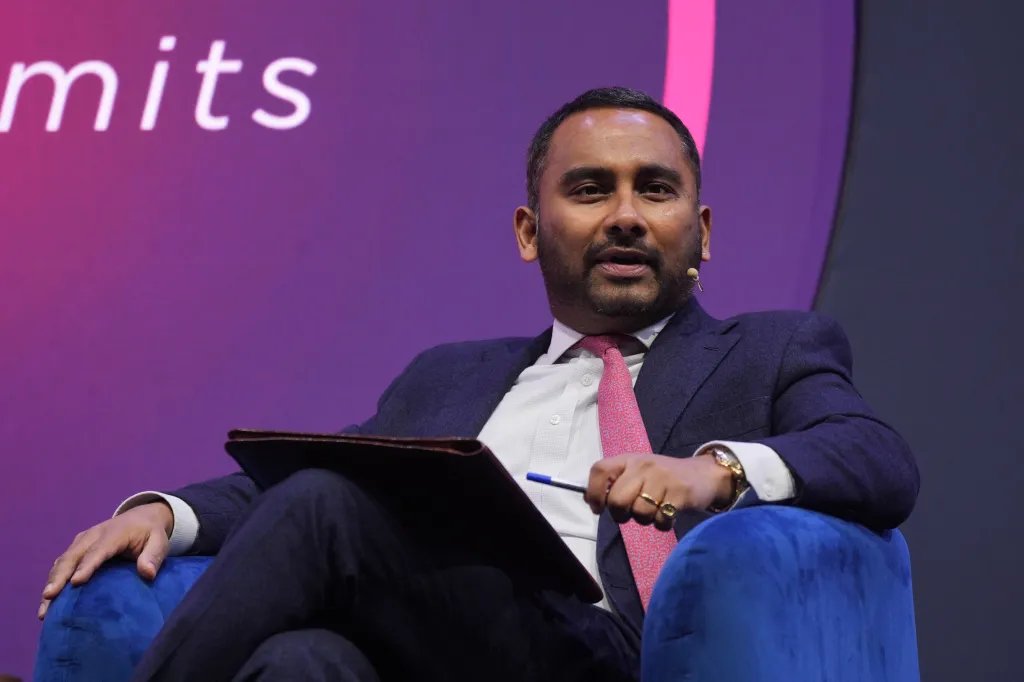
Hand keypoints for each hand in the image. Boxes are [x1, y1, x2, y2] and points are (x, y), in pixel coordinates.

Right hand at [39, 501, 172, 619]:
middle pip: (73, 556)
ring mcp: (82, 542)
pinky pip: (61, 565)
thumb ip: (153, 556)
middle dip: (60, 576)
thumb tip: (147, 573)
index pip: (98, 550)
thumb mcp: (159, 541)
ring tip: (44, 608)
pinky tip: (48, 602)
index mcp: (113, 533)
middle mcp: (93, 536)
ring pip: (62, 562)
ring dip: (52, 583)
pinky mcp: (77, 549)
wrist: (141, 517)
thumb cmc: (150, 533)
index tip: (76, 582)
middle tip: (49, 597)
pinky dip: (53, 581)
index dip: (86, 566)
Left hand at [584, 454, 733, 530]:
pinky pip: (661, 520)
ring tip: (655, 510)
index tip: (598, 508)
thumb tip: (589, 499)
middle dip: (621, 515)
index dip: (594, 493)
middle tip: (632, 513)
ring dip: (645, 520)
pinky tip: (669, 514)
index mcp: (629, 460)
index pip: (600, 471)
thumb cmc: (663, 477)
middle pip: (617, 500)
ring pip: (639, 513)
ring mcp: (662, 479)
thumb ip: (615, 483)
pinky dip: (663, 524)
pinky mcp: (679, 494)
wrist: (704, 474)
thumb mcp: (637, 473)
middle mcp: (643, 466)